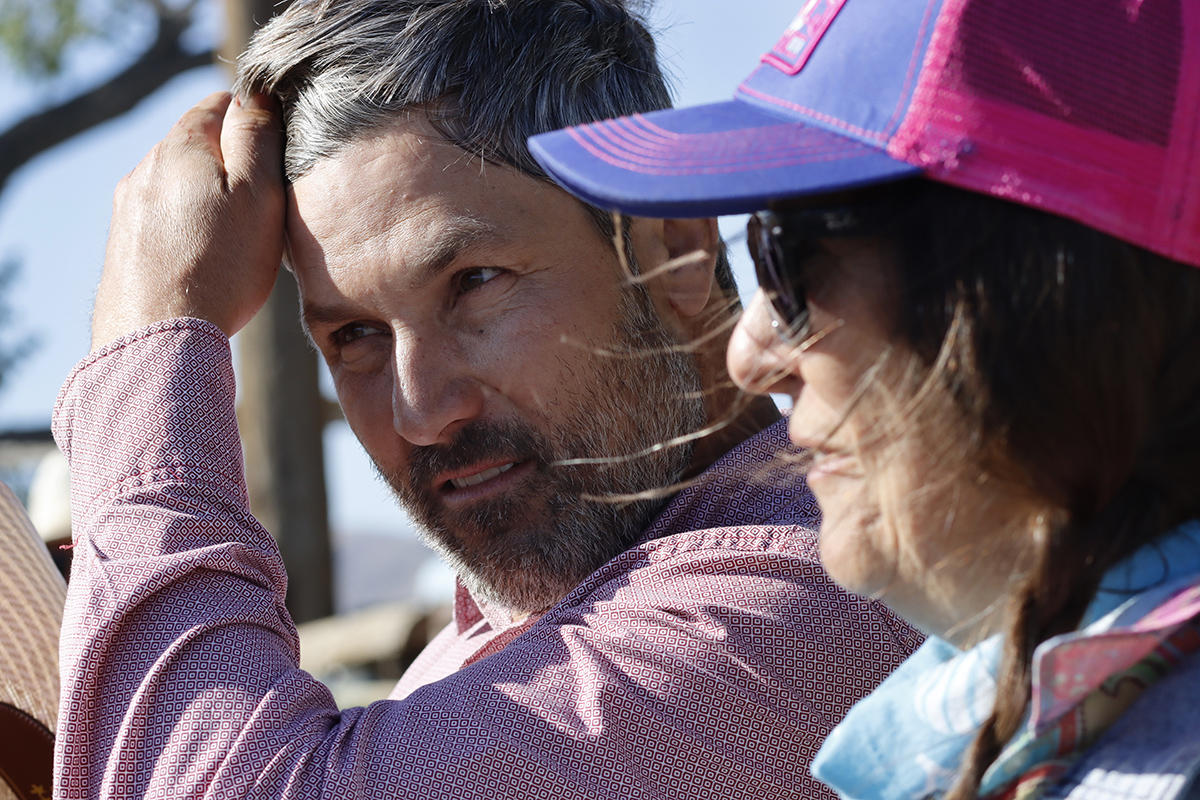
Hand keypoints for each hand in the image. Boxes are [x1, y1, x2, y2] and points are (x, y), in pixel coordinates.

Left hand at [92, 91, 284, 347]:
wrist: (159, 337)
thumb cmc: (220, 266)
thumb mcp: (258, 193)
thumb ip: (258, 138)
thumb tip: (256, 96)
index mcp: (182, 146)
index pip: (221, 102)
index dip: (255, 118)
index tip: (278, 151)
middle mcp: (147, 168)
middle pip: (198, 144)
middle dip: (231, 162)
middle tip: (265, 201)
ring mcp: (130, 206)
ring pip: (179, 184)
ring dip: (207, 197)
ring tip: (236, 237)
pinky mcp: (125, 243)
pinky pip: (163, 218)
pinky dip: (187, 227)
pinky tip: (206, 258)